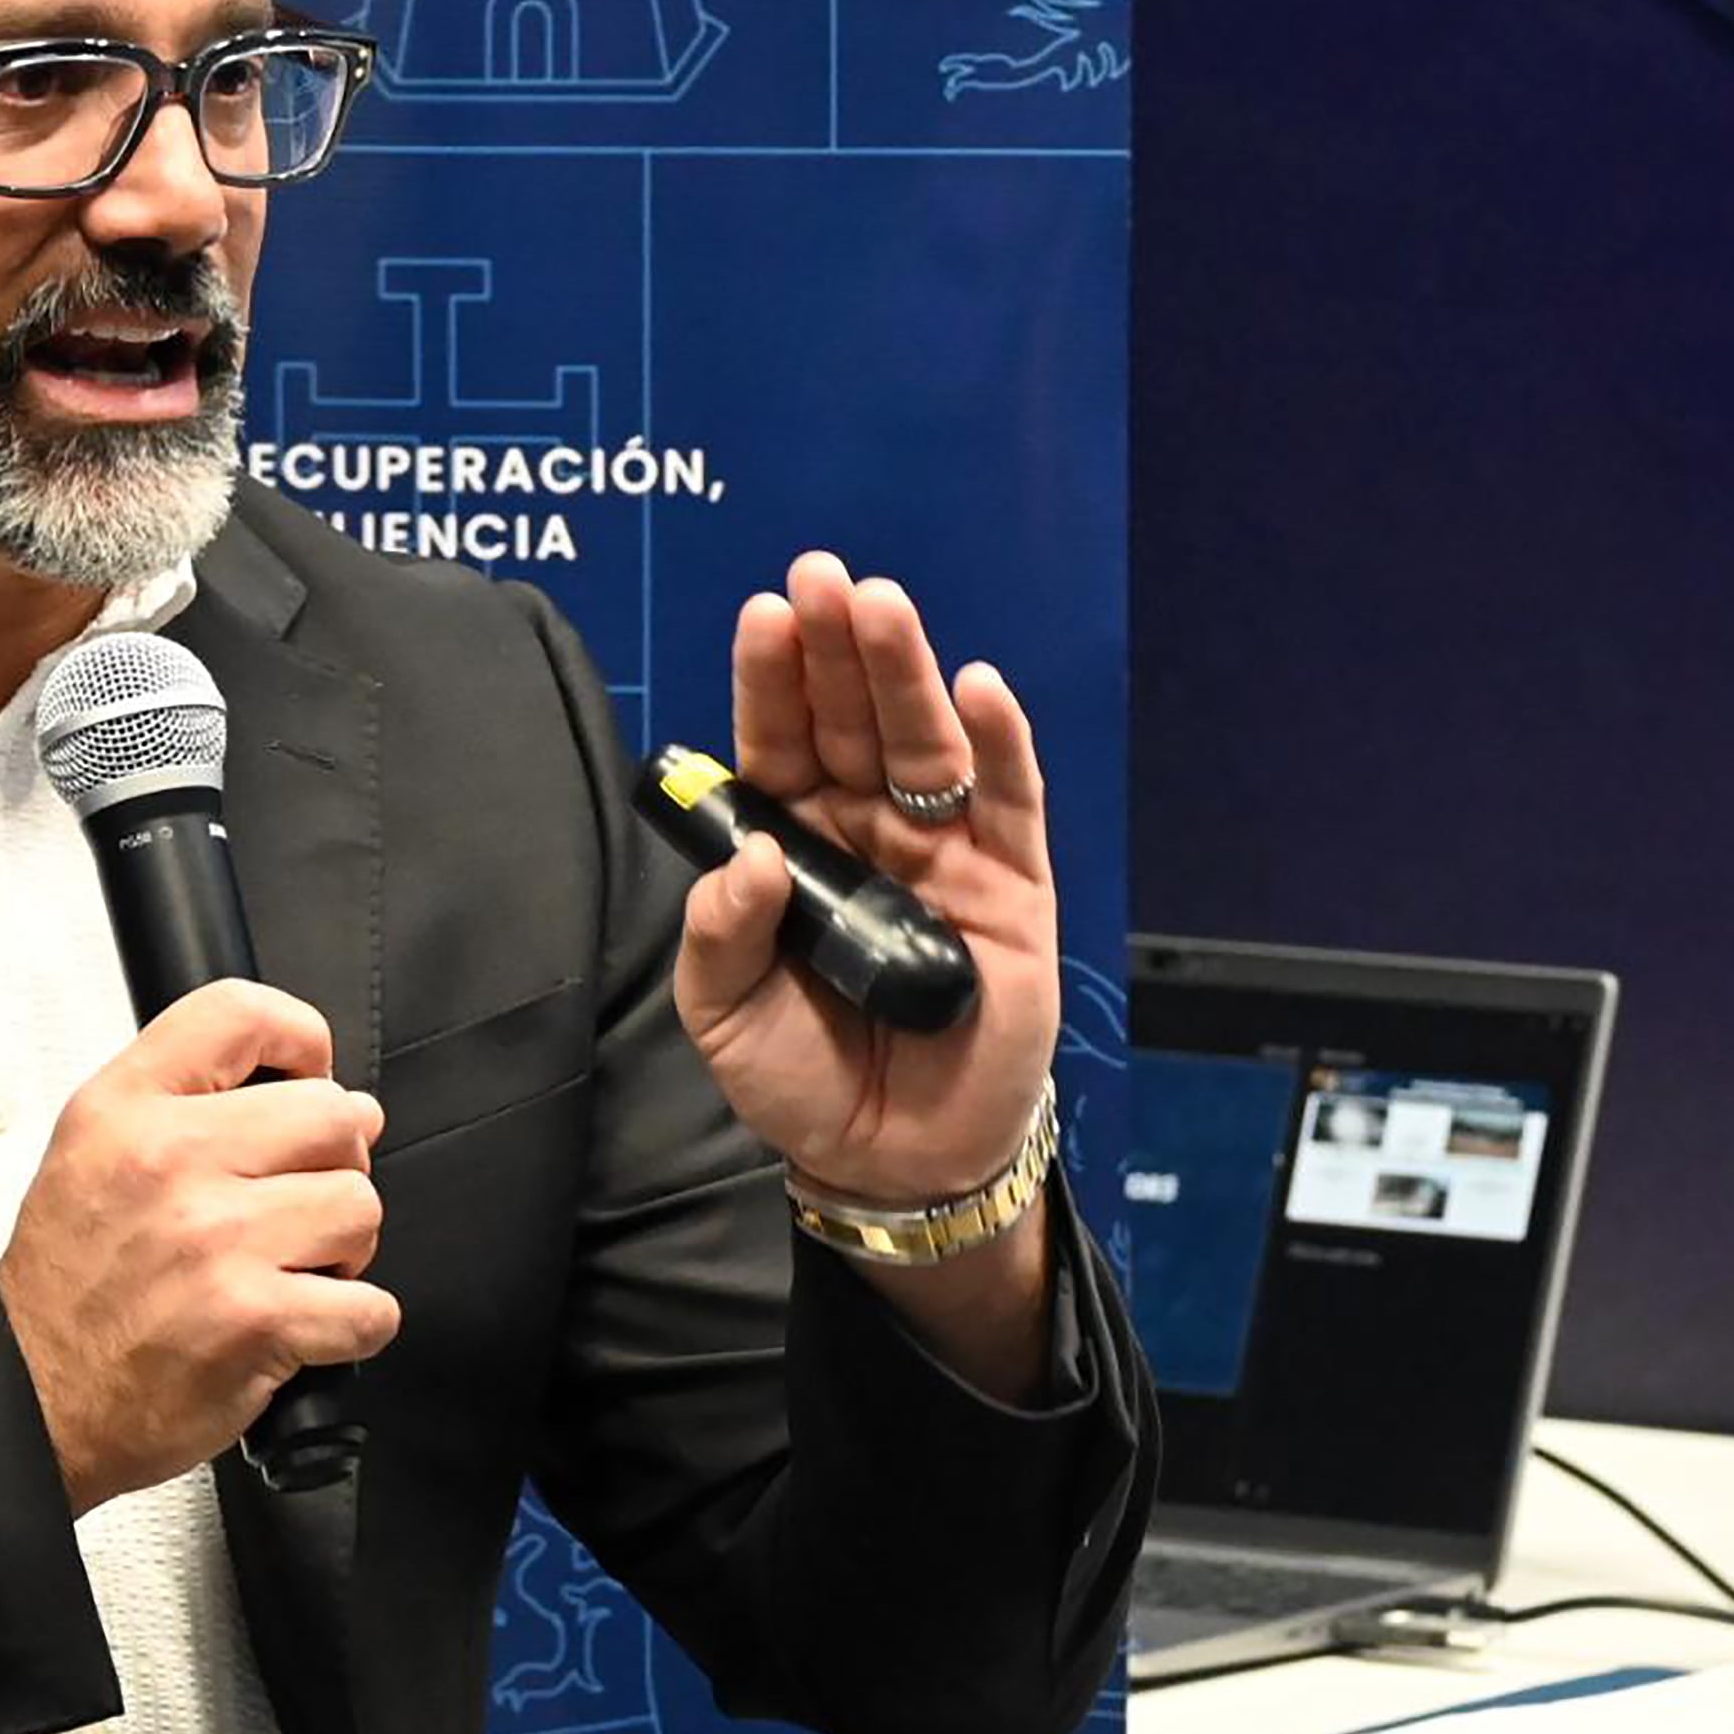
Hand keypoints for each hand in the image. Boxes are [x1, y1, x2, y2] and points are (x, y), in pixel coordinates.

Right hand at [0, 981, 399, 1515]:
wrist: (29, 1397)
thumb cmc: (68, 1286)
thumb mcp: (92, 1151)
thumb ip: (189, 1101)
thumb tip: (333, 1096)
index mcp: (126, 1110)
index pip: (241, 1014)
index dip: (300, 1037)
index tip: (309, 1073)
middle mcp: (170, 1162)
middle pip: (334, 1114)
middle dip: (334, 1164)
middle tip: (296, 1201)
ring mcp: (217, 1242)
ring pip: (359, 1207)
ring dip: (343, 1248)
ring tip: (290, 1267)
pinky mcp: (255, 1320)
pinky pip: (369, 1306)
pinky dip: (354, 1326)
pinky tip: (304, 1326)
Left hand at [673, 552, 1057, 1207]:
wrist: (889, 1157)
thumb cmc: (799, 1076)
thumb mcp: (725, 1014)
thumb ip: (721, 935)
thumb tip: (752, 854)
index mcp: (791, 839)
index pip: (778, 743)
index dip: (771, 681)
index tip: (764, 615)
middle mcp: (865, 827)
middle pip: (851, 721)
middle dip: (837, 648)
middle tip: (822, 576)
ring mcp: (942, 850)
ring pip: (923, 744)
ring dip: (906, 672)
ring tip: (882, 607)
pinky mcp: (1011, 886)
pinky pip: (1009, 802)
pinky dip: (999, 743)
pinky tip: (980, 687)